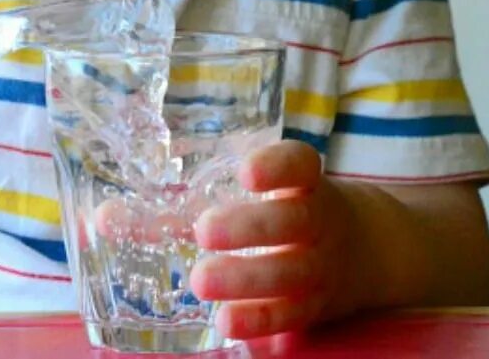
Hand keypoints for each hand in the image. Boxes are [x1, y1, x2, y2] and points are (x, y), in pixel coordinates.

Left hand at [190, 140, 359, 339]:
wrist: (372, 249)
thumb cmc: (298, 209)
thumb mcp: (277, 190)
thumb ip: (207, 196)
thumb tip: (116, 217)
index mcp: (308, 184)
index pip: (300, 165)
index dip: (276, 167)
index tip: (246, 172)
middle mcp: (320, 223)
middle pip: (292, 222)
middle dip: (249, 227)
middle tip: (203, 229)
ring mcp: (321, 268)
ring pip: (289, 274)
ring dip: (245, 279)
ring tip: (201, 280)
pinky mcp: (315, 307)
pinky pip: (289, 316)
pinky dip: (259, 321)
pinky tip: (226, 322)